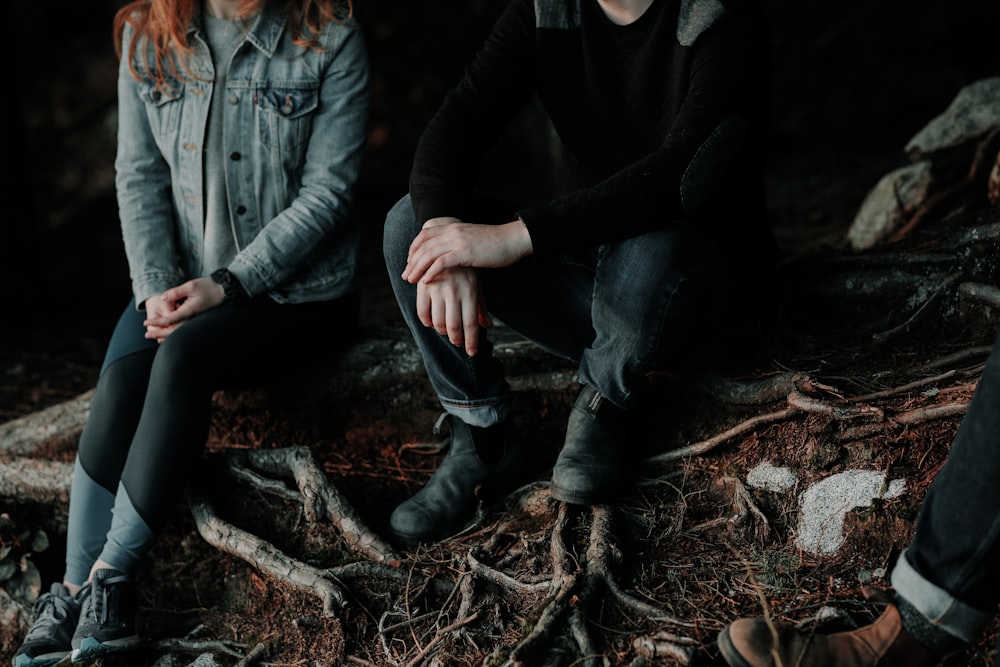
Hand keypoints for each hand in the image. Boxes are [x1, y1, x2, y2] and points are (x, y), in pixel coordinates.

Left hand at [143, 277, 224, 341]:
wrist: (224, 291)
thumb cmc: (208, 287)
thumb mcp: (191, 285)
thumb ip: (175, 292)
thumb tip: (162, 298)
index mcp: (189, 311)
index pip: (169, 320)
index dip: (156, 322)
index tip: (146, 323)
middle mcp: (192, 318)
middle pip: (173, 330)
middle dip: (159, 333)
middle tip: (146, 335)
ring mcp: (196, 320)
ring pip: (179, 332)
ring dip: (166, 335)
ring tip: (156, 338)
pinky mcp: (198, 320)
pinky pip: (184, 329)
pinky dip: (175, 333)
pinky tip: (170, 333)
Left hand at [402, 217, 532, 284]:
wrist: (513, 240)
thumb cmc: (496, 243)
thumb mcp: (473, 238)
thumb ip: (460, 242)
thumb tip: (452, 253)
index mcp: (453, 227)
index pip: (425, 234)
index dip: (414, 248)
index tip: (410, 262)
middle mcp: (452, 231)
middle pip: (423, 245)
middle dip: (412, 261)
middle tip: (406, 275)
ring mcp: (458, 241)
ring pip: (428, 253)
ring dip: (417, 268)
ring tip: (411, 280)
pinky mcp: (464, 252)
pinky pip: (441, 262)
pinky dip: (430, 272)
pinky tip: (426, 282)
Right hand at [416, 266, 491, 355]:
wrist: (446, 245)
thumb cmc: (465, 270)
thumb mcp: (476, 286)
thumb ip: (481, 307)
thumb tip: (487, 326)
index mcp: (470, 293)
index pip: (471, 324)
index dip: (471, 342)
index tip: (472, 353)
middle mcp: (454, 292)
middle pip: (453, 327)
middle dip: (456, 340)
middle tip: (458, 343)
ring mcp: (437, 290)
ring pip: (438, 322)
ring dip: (442, 332)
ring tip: (446, 331)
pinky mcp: (423, 287)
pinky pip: (422, 312)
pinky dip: (427, 322)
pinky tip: (432, 322)